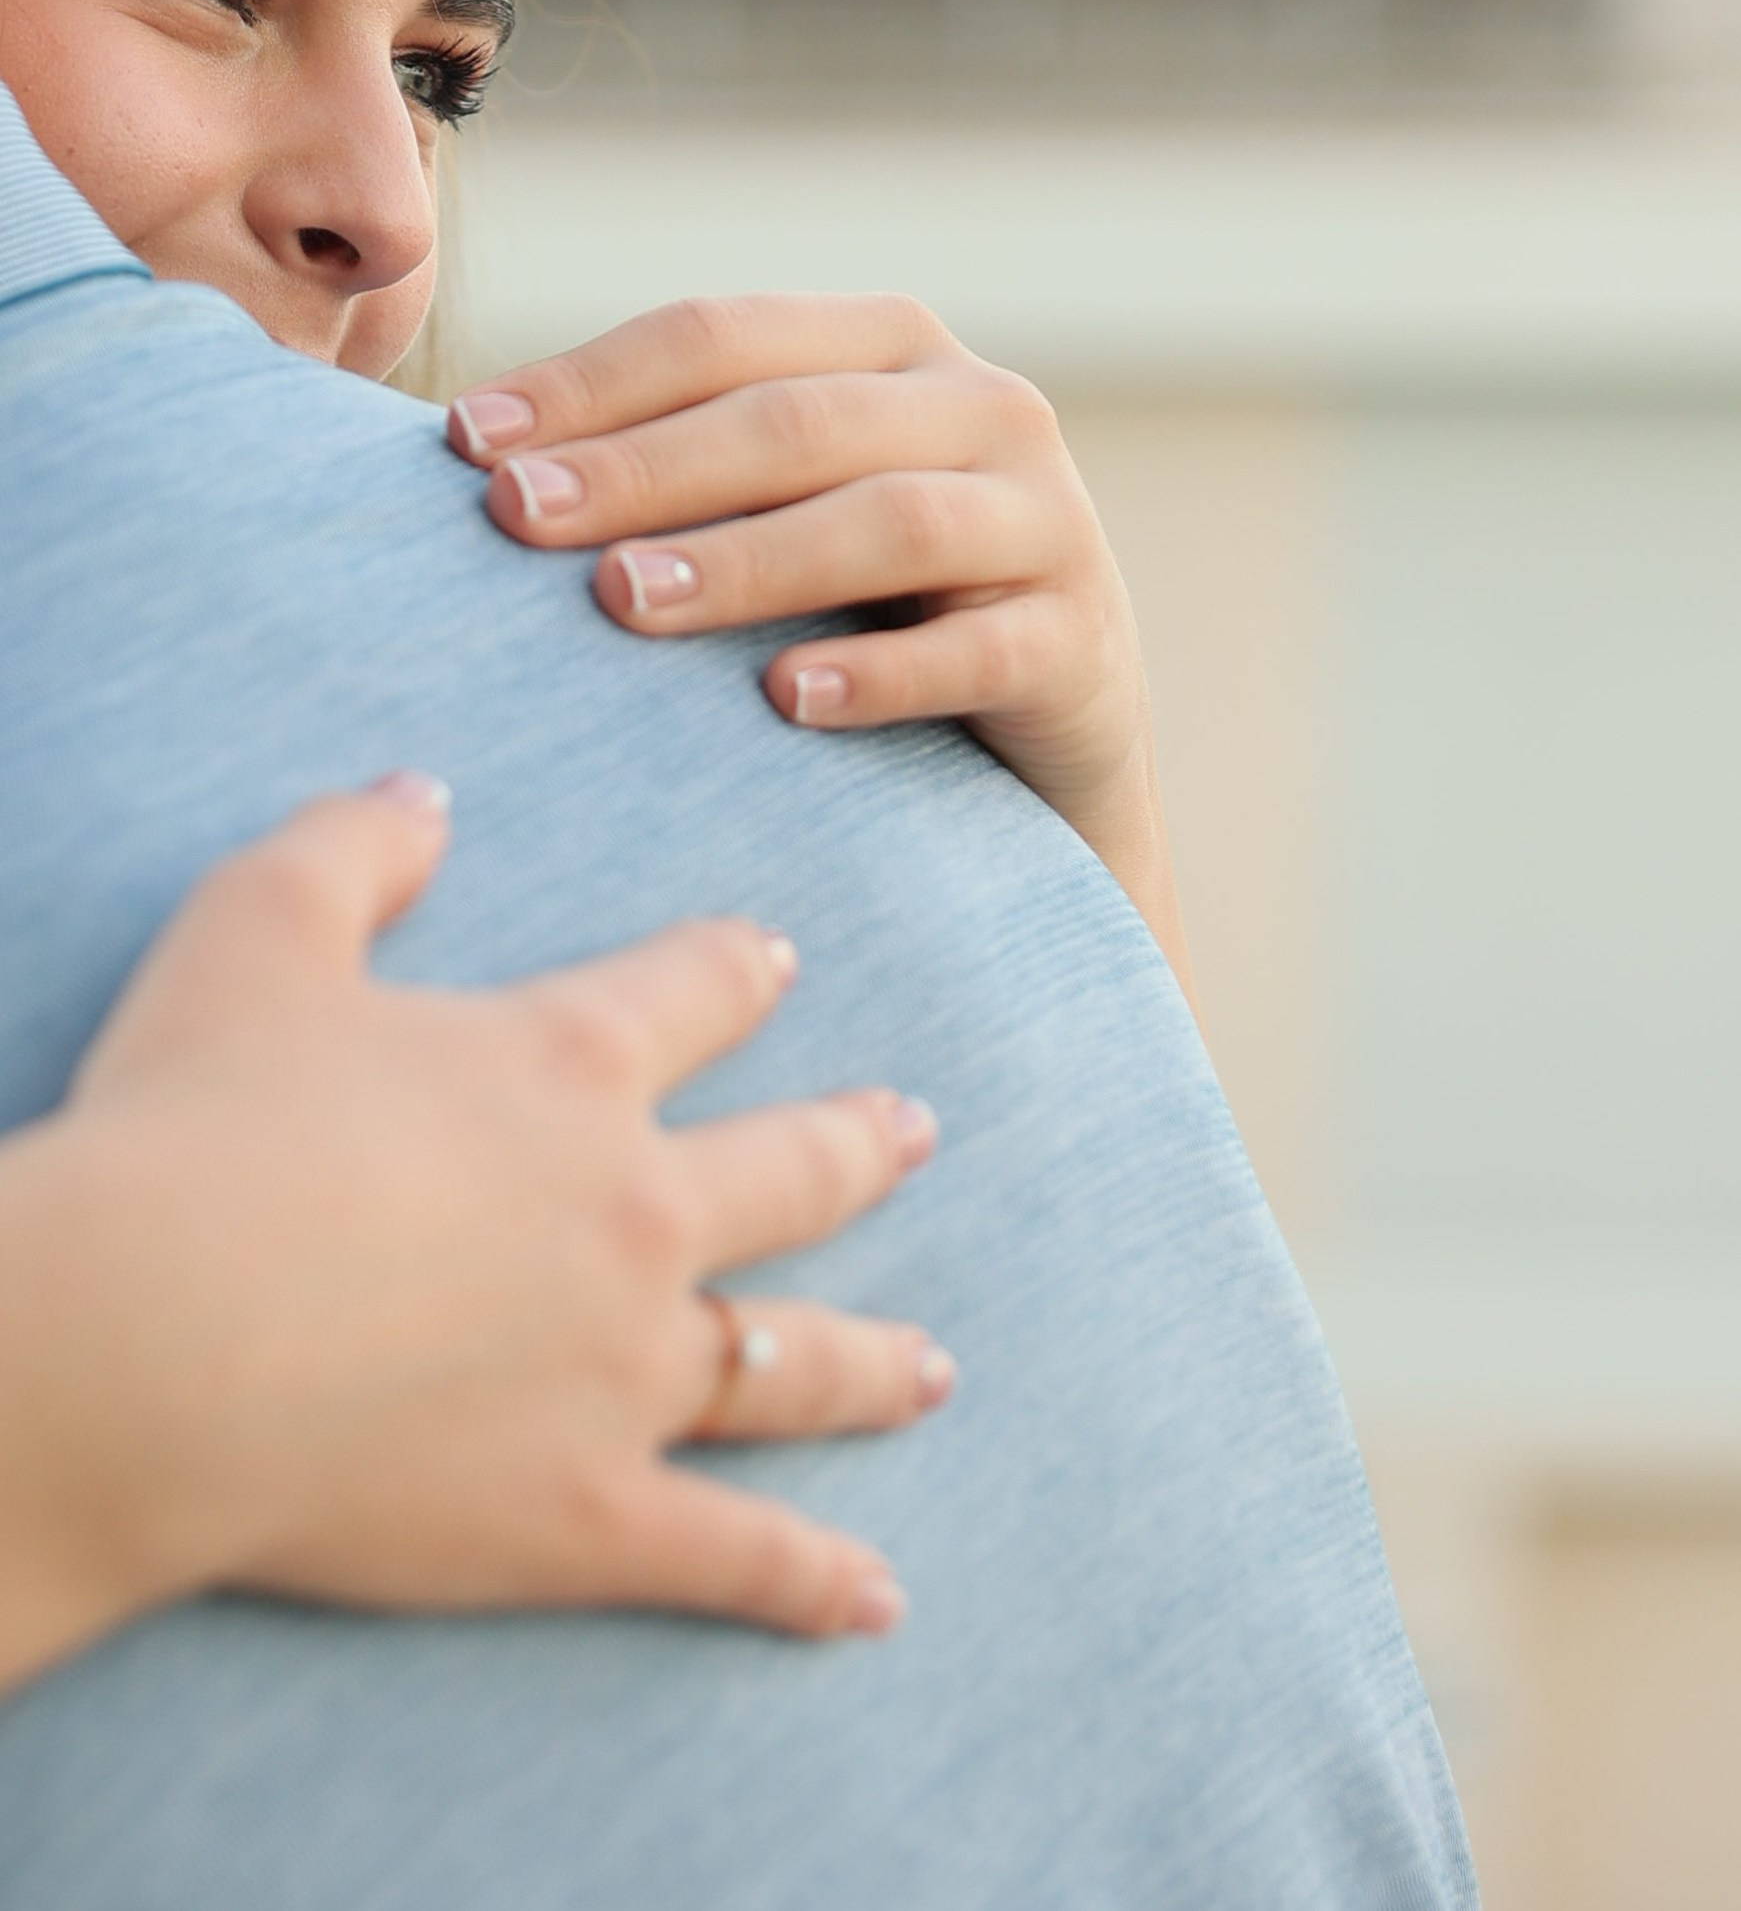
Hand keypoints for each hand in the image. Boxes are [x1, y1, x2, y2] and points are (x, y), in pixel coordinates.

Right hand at [0, 779, 946, 1692]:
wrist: (147, 1343)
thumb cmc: (192, 1127)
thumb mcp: (257, 927)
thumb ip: (354, 844)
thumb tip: (425, 793)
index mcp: (571, 1066)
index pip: (696, 989)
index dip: (738, 969)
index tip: (776, 961)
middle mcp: (637, 1210)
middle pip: (790, 1169)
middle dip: (857, 1145)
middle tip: (913, 1132)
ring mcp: (629, 1369)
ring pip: (793, 1359)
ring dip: (873, 1362)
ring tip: (938, 1366)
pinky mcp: (587, 1512)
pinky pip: (730, 1553)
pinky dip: (810, 1582)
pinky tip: (878, 1601)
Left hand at [449, 297, 1194, 999]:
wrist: (1045, 749)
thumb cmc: (867, 612)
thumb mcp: (782, 510)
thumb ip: (673, 471)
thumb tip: (456, 461)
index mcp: (890, 345)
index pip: (722, 333)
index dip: (589, 381)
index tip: (461, 444)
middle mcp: (983, 406)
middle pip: (797, 419)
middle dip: (645, 466)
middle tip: (516, 516)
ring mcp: (1048, 519)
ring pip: (890, 521)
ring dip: (748, 560)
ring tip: (625, 601)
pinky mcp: (1083, 641)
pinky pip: (981, 649)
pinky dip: (881, 674)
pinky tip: (785, 699)